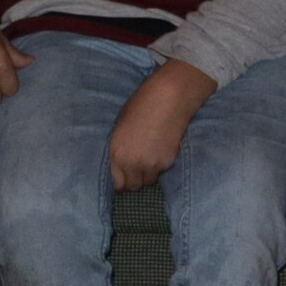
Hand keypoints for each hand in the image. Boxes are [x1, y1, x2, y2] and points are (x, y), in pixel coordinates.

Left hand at [106, 61, 219, 189]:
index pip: (118, 184)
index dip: (122, 180)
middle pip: (134, 186)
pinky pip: (161, 171)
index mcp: (116, 153)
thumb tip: (121, 160)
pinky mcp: (168, 162)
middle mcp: (132, 164)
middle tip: (139, 167)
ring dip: (149, 173)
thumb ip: (119, 148)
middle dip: (135, 179)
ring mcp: (151, 165)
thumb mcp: (120, 126)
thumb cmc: (141, 105)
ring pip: (149, 180)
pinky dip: (161, 165)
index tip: (125, 176)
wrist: (168, 98)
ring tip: (151, 157)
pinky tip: (162, 149)